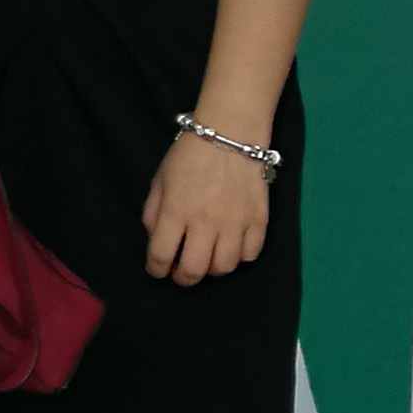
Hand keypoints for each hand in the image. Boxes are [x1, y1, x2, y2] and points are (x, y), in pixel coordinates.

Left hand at [143, 131, 270, 283]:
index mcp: (176, 212)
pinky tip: (230, 247)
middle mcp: (205, 223)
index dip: (156, 270)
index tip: (157, 270)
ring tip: (205, 259)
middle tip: (181, 273)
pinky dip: (239, 257)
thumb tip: (156, 240)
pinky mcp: (259, 220)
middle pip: (195, 270)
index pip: (162, 255)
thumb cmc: (188, 155)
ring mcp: (236, 223)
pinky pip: (250, 254)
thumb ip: (153, 212)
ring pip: (224, 267)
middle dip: (183, 278)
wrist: (230, 134)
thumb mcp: (159, 180)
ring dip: (211, 269)